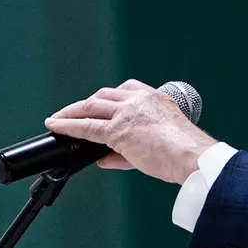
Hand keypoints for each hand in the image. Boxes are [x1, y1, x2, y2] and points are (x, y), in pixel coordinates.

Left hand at [45, 80, 216, 184]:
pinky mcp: (117, 130)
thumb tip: (105, 158)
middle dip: (86, 104)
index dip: (108, 97)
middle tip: (74, 113)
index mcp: (154, 98)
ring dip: (71, 113)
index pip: (125, 89)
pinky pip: (86, 126)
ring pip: (91, 107)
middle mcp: (138, 100)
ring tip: (58, 119)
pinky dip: (68, 126)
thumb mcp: (160, 141)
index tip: (99, 103)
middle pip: (103, 95)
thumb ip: (129, 149)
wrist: (192, 156)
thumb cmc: (186, 152)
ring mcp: (126, 113)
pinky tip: (56, 126)